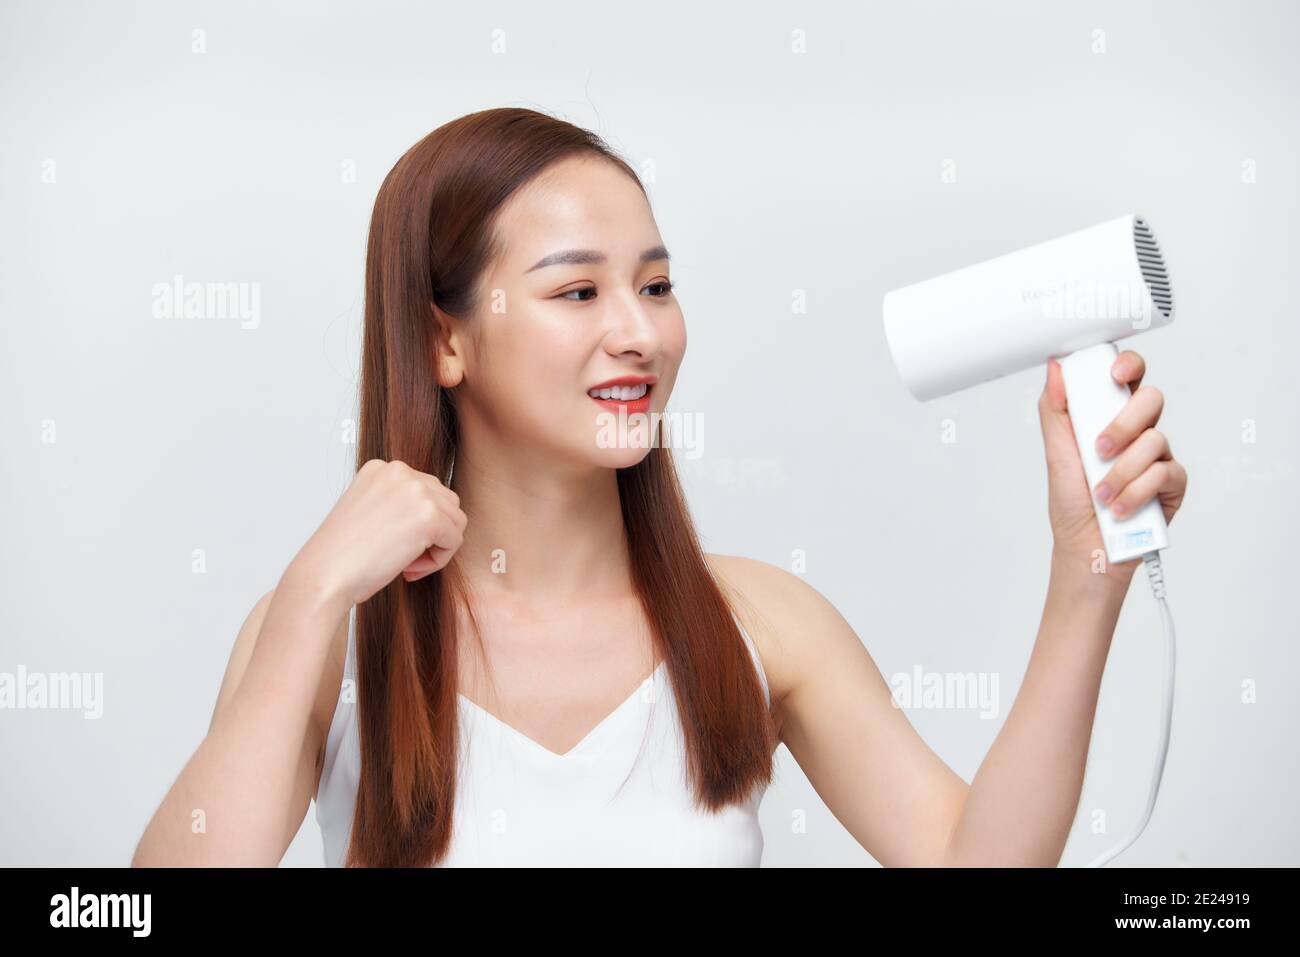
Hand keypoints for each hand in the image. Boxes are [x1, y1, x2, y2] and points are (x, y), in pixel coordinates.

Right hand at [286, 458, 466, 612]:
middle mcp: (400, 471)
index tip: (390, 543)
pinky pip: (454, 540)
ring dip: (437, 548)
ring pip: (455, 521)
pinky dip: (438, 561)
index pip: (426, 490)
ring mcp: (416, 490)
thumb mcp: (370, 513)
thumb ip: (400, 503)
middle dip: (432, 534)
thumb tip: (441, 512)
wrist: (324, 575)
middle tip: (403, 558)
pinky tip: (408, 569)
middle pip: (446, 502)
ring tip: (407, 564)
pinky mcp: (429, 516)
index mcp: (382, 468)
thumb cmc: (343, 555)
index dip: (417, 524)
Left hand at [1038, 350, 1187, 580]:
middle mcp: (1138, 432)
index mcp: (1109, 416)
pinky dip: (1136, 492)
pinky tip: (1120, 508)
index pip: (1128, 377)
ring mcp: (1158, 456)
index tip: (1115, 373)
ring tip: (1101, 494)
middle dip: (1123, 424)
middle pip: (1150, 400)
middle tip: (1099, 449)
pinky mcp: (1173, 482)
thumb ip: (1055, 409)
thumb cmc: (1072, 500)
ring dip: (1121, 471)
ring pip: (1155, 440)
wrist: (1085, 546)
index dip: (1128, 365)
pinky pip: (1164, 473)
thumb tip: (1055, 368)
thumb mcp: (1056, 452)